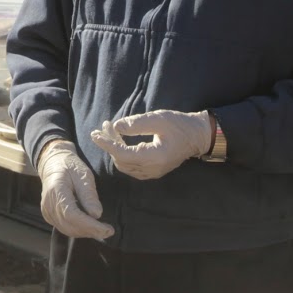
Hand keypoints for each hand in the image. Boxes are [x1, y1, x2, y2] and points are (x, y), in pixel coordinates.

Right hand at [35, 140, 113, 239]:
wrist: (53, 164)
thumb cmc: (70, 167)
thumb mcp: (83, 175)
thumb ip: (89, 195)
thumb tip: (97, 215)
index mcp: (56, 191)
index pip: (72, 215)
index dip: (89, 225)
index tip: (107, 229)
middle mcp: (48, 204)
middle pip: (69, 225)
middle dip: (91, 231)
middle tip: (109, 231)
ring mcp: (47, 211)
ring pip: (67, 230)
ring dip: (86, 232)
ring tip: (102, 229)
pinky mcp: (49, 215)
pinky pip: (64, 228)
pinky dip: (79, 230)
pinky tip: (90, 226)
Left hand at [89, 109, 212, 179]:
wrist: (197, 136)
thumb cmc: (180, 125)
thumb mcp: (158, 119)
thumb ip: (136, 123)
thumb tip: (116, 127)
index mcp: (155, 157)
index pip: (122, 154)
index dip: (106, 144)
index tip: (95, 134)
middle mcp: (152, 169)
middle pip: (121, 160)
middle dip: (109, 143)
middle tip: (105, 125)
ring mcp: (152, 173)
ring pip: (124, 165)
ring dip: (114, 149)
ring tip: (110, 130)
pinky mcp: (152, 171)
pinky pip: (131, 166)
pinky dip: (122, 154)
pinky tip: (120, 141)